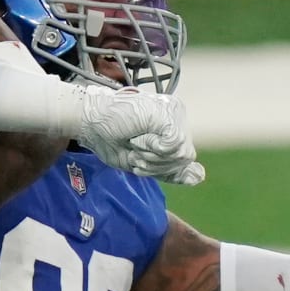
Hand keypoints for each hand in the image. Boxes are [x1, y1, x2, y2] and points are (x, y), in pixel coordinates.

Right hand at [74, 84, 204, 184]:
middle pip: (184, 159)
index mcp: (173, 126)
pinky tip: (138, 137)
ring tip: (134, 141)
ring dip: (152, 157)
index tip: (136, 157)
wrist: (89, 121)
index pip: (183, 160)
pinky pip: (173, 145)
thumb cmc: (108, 138)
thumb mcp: (142, 162)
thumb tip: (200, 177)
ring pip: (180, 154)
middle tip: (133, 148)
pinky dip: (153, 148)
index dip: (158, 167)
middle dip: (155, 164)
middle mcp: (177, 117)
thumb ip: (170, 171)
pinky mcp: (168, 113)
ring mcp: (174, 113)